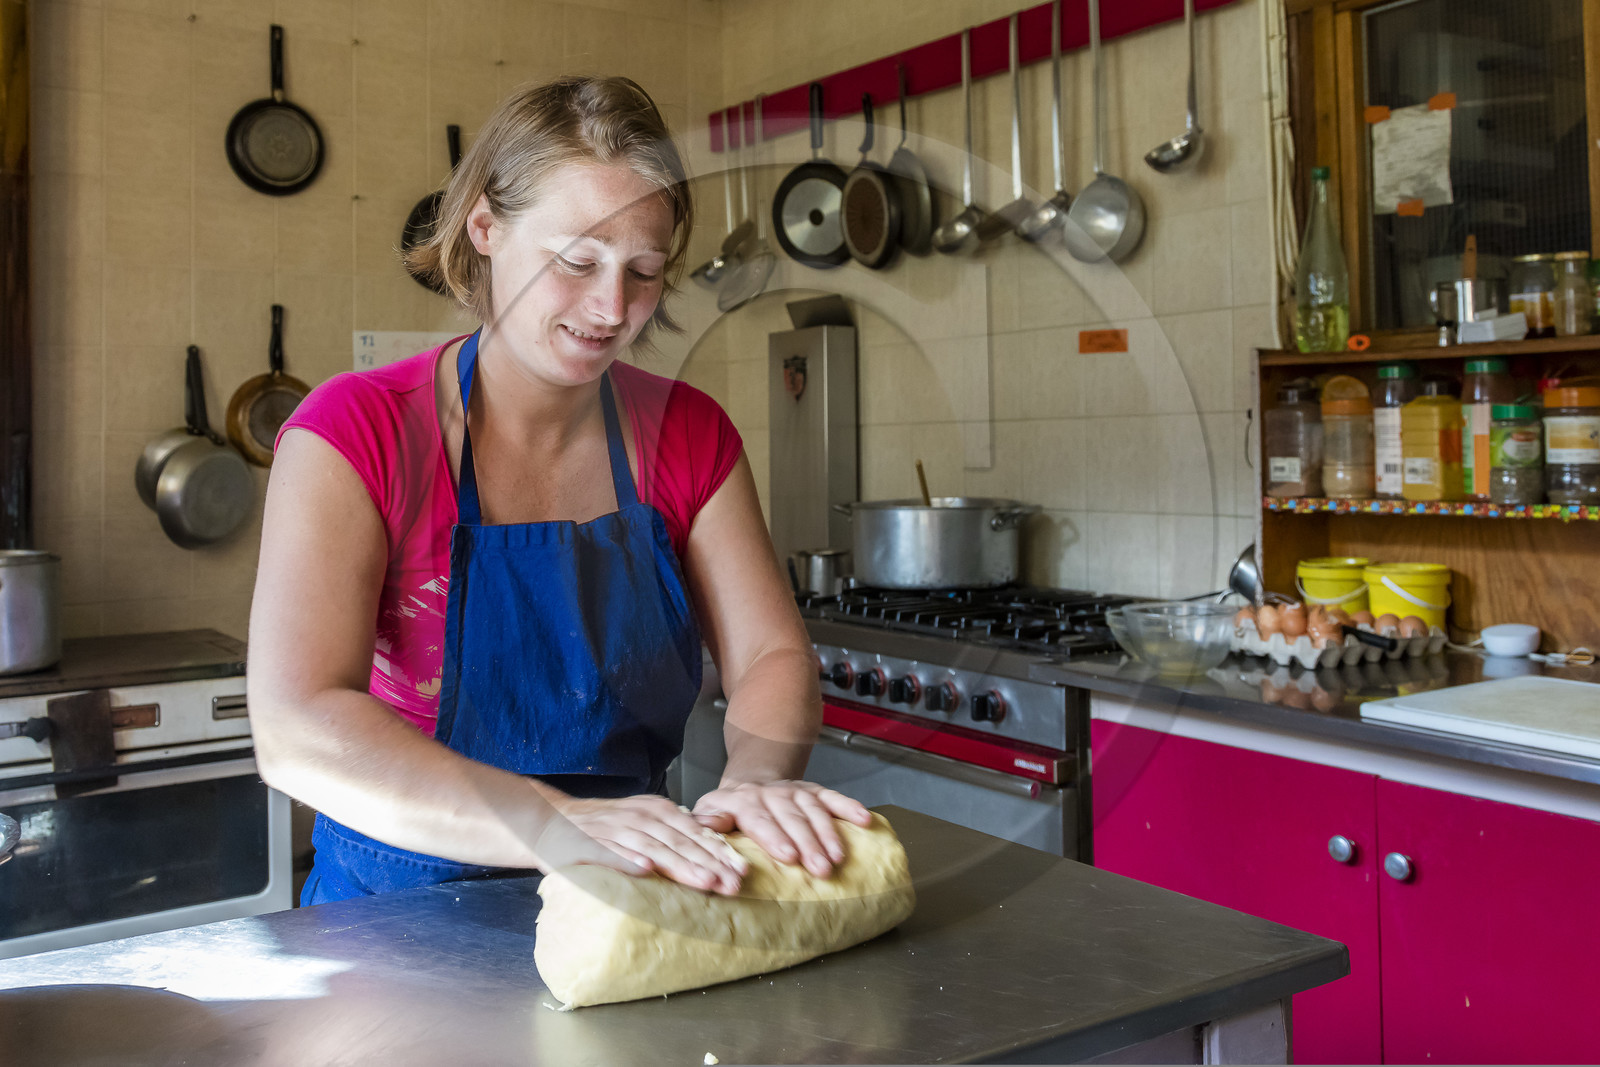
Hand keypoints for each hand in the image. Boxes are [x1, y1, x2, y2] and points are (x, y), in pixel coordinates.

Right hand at [536, 792, 748, 895]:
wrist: (549, 820)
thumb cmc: (602, 828)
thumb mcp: (644, 823)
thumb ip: (675, 832)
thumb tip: (715, 844)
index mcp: (657, 811)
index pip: (695, 833)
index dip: (720, 853)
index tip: (742, 873)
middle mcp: (639, 817)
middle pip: (681, 842)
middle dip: (709, 864)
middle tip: (732, 885)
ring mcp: (614, 829)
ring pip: (654, 848)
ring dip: (680, 865)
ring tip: (703, 882)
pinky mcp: (588, 843)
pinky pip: (610, 851)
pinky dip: (628, 859)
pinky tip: (644, 870)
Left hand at [691, 781, 870, 878]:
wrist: (749, 784)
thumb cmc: (728, 812)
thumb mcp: (709, 813)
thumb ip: (708, 823)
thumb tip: (705, 828)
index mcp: (742, 801)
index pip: (759, 819)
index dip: (775, 837)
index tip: (789, 857)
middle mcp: (771, 793)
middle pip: (791, 818)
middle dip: (808, 843)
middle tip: (821, 868)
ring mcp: (795, 791)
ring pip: (814, 810)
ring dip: (829, 834)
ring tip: (839, 858)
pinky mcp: (814, 791)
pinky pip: (834, 798)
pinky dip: (850, 808)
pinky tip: (864, 820)